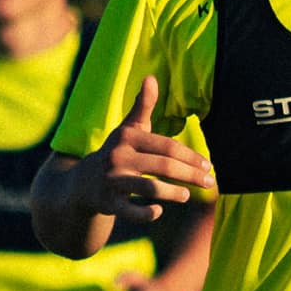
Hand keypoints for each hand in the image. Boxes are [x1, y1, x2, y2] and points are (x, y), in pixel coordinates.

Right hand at [89, 77, 213, 221]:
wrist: (82, 182)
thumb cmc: (115, 152)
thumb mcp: (128, 129)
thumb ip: (142, 106)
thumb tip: (151, 77)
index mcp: (128, 138)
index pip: (167, 146)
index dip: (190, 156)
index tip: (208, 165)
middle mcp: (119, 157)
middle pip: (163, 166)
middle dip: (190, 175)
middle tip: (209, 183)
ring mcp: (112, 180)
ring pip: (149, 188)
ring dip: (173, 193)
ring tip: (186, 196)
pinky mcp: (107, 202)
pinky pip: (131, 211)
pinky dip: (147, 213)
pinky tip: (158, 211)